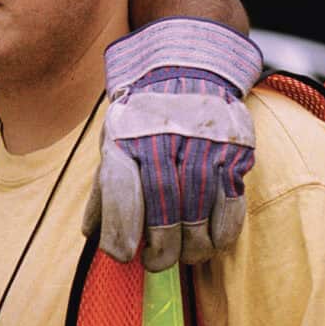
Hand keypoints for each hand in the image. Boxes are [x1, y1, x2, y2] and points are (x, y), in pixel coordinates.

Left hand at [83, 17, 261, 269]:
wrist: (189, 63)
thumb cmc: (144, 111)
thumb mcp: (113, 136)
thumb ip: (105, 185)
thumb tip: (91, 233)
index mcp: (125, 137)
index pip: (120, 192)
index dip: (120, 231)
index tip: (122, 255)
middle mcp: (163, 141)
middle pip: (163, 210)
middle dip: (160, 249)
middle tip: (156, 263)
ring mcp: (202, 146)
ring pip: (199, 213)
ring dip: (192, 247)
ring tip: (185, 257)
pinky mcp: (233, 151)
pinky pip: (231, 203)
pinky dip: (222, 231)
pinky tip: (213, 242)